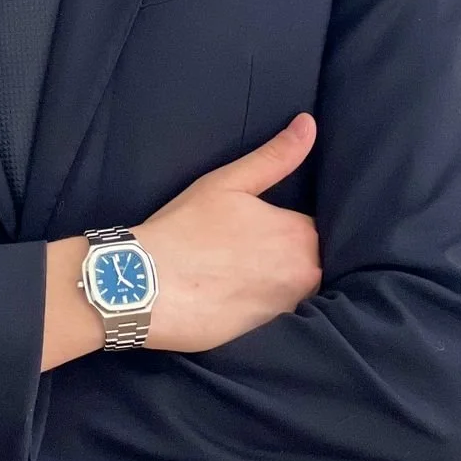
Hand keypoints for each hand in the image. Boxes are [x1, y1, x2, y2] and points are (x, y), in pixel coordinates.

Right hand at [130, 112, 321, 353]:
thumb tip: (309, 124)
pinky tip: (237, 297)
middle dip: (288, 253)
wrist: (146, 285)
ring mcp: (289, 309)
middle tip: (246, 248)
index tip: (261, 224)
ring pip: (296, 288)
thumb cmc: (185, 228)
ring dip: (280, 281)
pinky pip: (279, 315)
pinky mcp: (269, 336)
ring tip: (242, 274)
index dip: (287, 224)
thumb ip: (275, 156)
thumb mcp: (228, 182)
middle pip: (310, 260)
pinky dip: (265, 306)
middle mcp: (306, 275)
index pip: (314, 226)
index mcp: (300, 234)